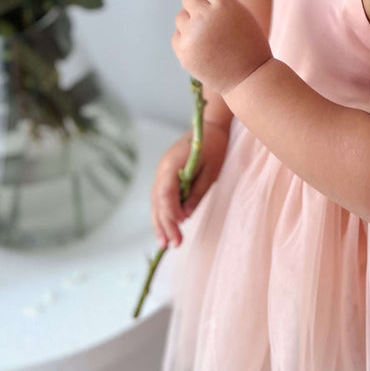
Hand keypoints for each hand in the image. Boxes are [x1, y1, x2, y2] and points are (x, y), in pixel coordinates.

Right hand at [150, 122, 229, 248]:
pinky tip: (165, 227)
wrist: (209, 125)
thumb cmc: (214, 145)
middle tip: (172, 245)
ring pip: (155, 201)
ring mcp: (161, 171)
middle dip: (165, 224)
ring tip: (164, 244)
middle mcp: (162, 169)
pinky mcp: (165, 174)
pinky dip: (162, 212)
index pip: (166, 194)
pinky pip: (160, 197)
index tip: (181, 225)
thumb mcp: (211, 169)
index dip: (172, 212)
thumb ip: (197, 192)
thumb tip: (186, 215)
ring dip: (160, 223)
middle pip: (158, 201)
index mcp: (171, 165)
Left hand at [172, 0, 272, 93]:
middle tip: (208, 17)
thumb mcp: (241, 15)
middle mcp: (206, 16)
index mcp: (226, 4)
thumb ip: (220, 2)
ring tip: (210, 38)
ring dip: (191, 22)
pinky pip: (177, 36)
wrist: (249, 77)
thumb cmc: (249, 45)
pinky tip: (203, 49)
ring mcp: (193, 35)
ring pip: (181, 17)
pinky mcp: (184, 52)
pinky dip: (187, 39)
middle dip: (195, 3)